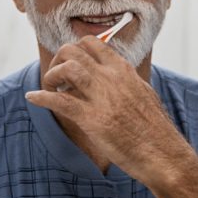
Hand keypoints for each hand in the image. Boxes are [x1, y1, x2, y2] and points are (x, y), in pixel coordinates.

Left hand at [25, 36, 188, 181]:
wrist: (164, 154)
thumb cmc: (155, 130)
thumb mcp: (144, 94)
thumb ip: (127, 82)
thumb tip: (118, 76)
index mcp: (124, 71)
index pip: (93, 43)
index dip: (75, 50)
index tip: (70, 63)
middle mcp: (112, 78)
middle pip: (74, 50)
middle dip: (58, 59)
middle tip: (56, 76)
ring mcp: (102, 97)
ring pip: (67, 68)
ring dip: (51, 75)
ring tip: (50, 87)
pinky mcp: (92, 120)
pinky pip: (59, 102)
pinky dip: (41, 97)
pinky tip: (33, 98)